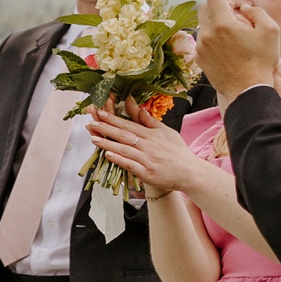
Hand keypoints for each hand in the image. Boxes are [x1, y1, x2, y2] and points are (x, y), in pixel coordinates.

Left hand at [87, 103, 201, 196]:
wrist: (189, 172)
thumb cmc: (177, 151)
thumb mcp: (166, 132)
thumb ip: (150, 121)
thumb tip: (139, 108)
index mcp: (151, 134)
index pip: (129, 125)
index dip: (113, 119)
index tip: (100, 113)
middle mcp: (148, 145)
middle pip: (124, 135)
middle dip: (106, 128)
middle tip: (91, 123)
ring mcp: (147, 159)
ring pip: (124, 149)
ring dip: (108, 144)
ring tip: (93, 138)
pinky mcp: (147, 173)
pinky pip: (130, 165)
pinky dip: (119, 160)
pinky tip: (107, 155)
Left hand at [197, 0, 280, 103]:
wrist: (248, 90)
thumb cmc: (262, 60)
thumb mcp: (270, 30)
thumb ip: (256, 11)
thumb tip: (242, 7)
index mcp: (222, 24)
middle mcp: (207, 34)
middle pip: (203, 9)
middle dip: (216, 6)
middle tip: (230, 13)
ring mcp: (200, 48)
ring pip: (202, 26)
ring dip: (213, 23)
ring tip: (230, 31)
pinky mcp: (199, 59)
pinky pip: (201, 41)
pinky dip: (210, 38)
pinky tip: (225, 45)